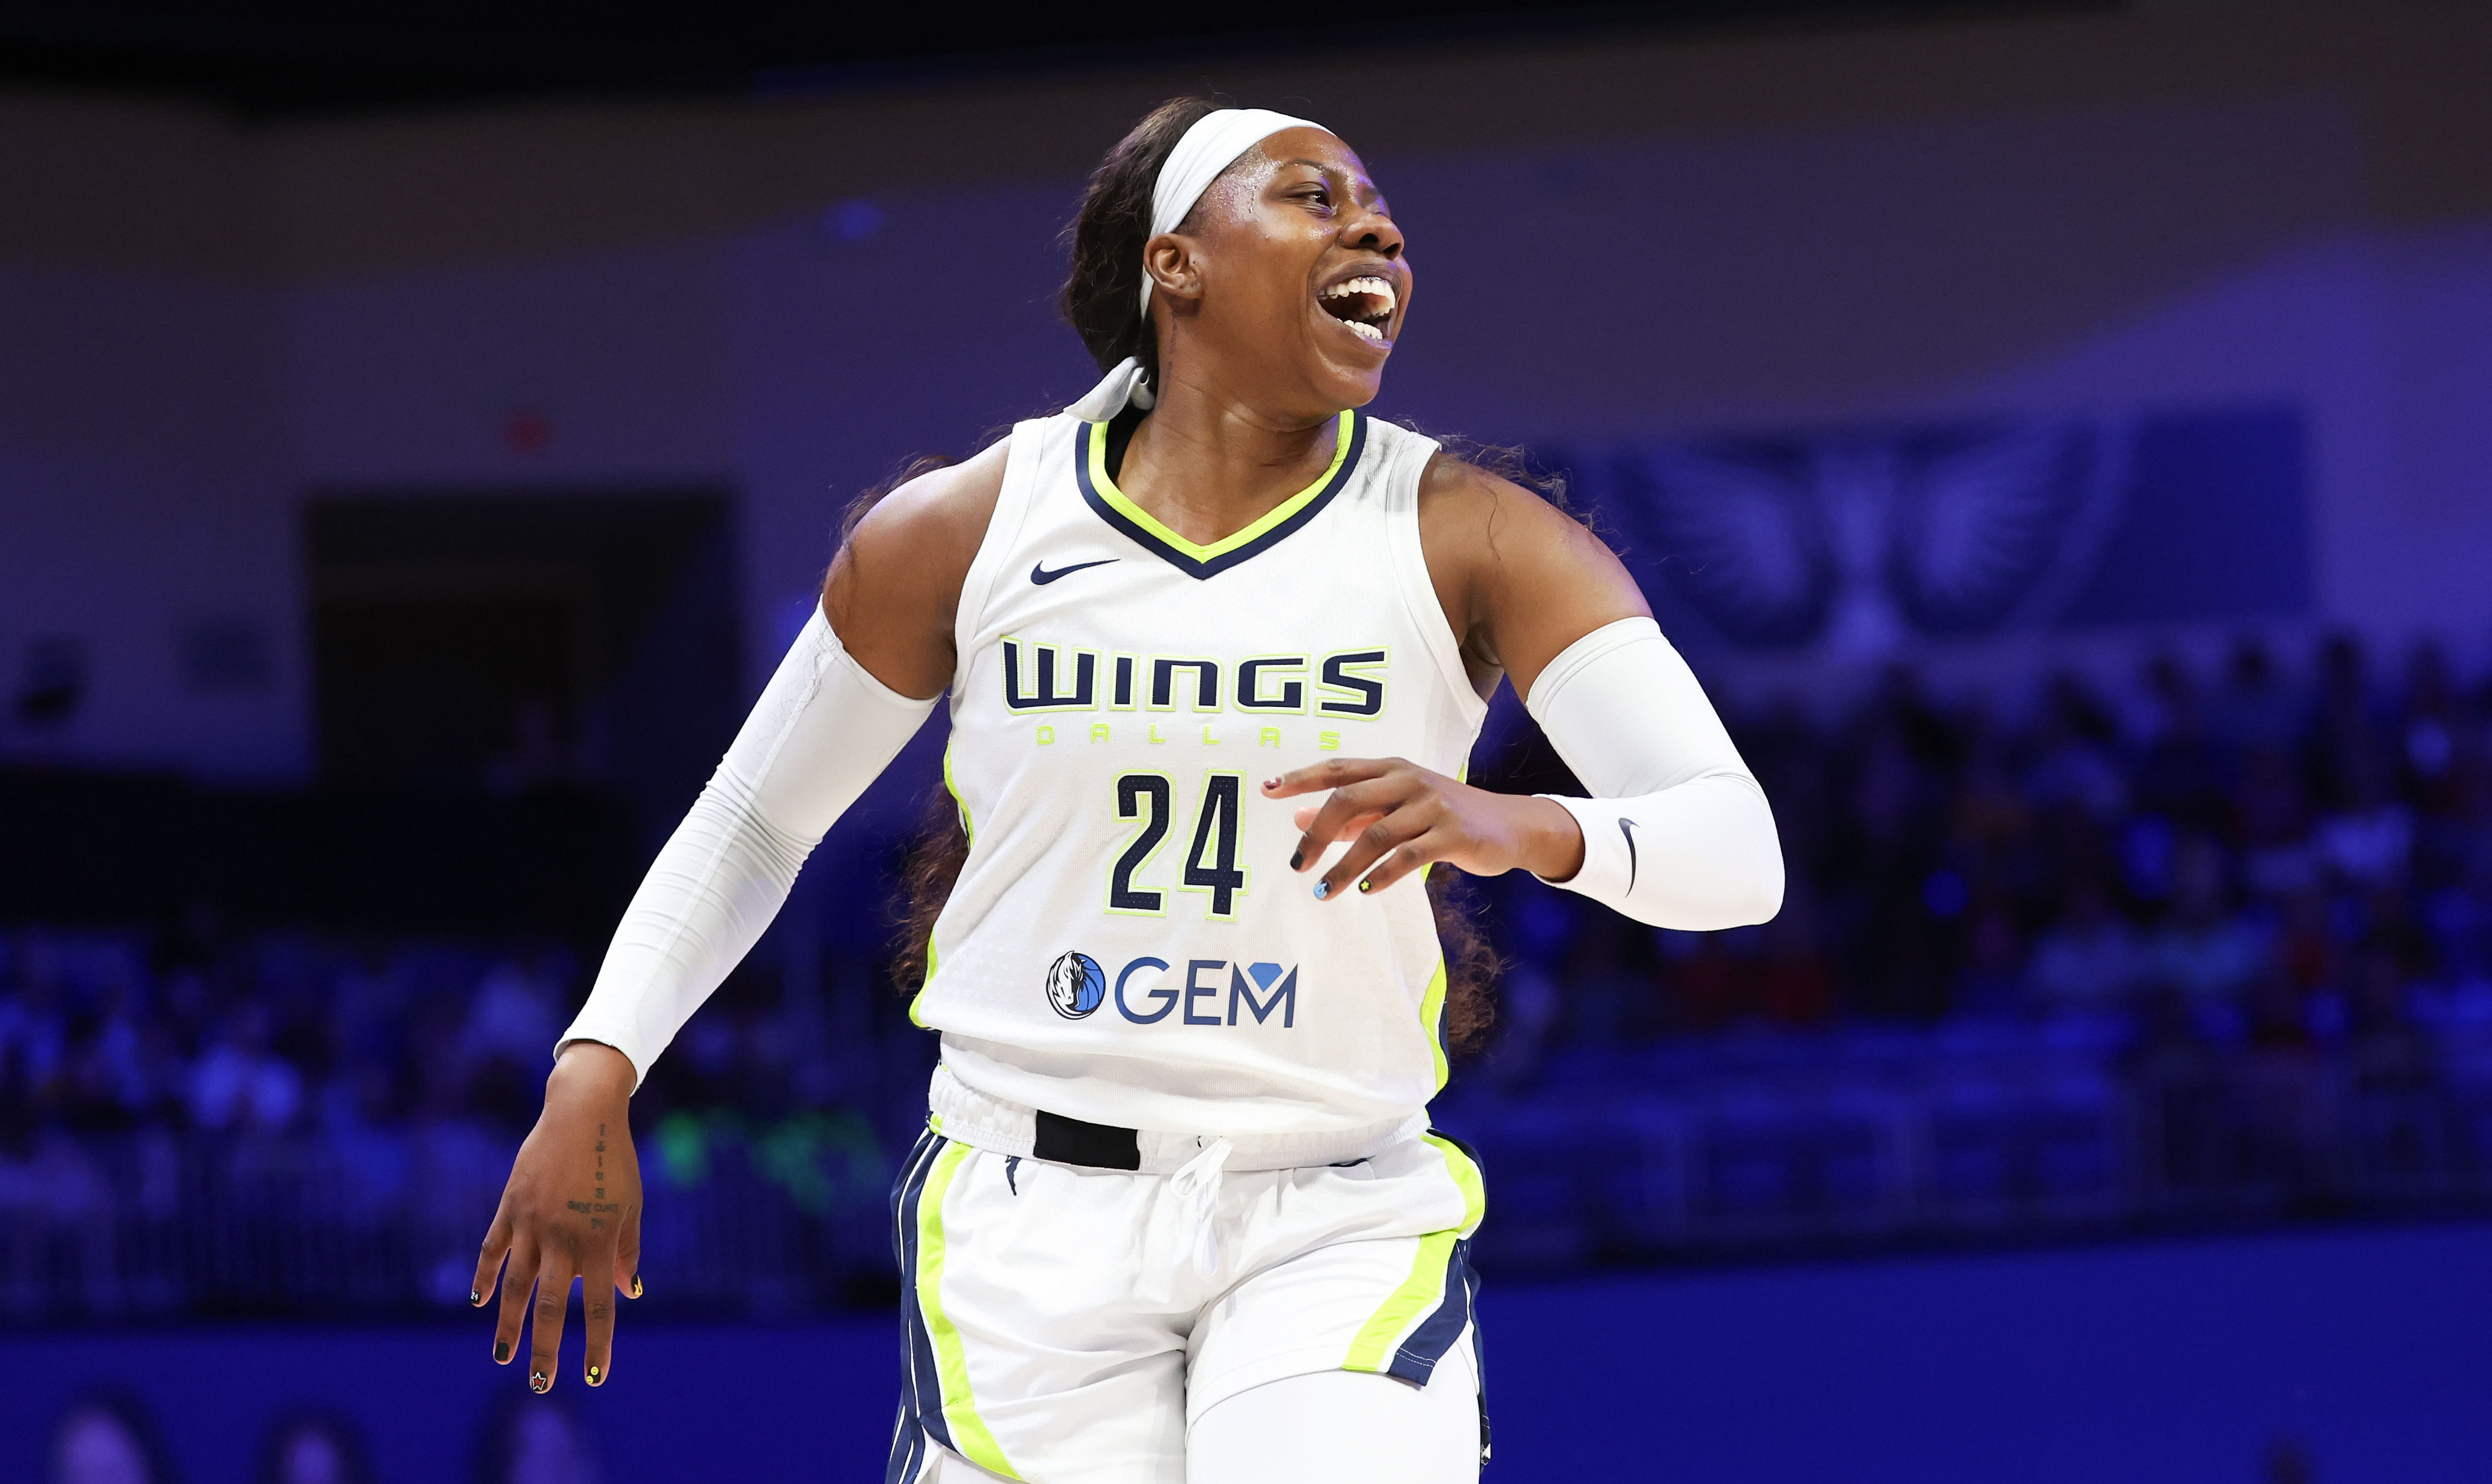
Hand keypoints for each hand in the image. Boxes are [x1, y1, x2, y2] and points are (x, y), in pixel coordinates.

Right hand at [473, 1040, 641, 1391]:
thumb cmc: (615, 1161)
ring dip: (509, 1324)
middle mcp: (562, 1238)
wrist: (581, 1112)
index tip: (594, 1377)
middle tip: (540, 1384)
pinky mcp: (510, 1207)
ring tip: (503, 1357)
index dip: (597, 1343)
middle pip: (550, 1306)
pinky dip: (486, 1276)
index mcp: (598, 1240)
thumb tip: (629, 1294)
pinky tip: (480, 1301)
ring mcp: (531, 1223)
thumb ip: (627, 1251)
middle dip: (544, 1348)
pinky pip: (494, 1249)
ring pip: (516, 1285)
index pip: (598, 1305)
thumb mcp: (631, 1206)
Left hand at [1263, 757, 1584, 898]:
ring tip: (1323, 892)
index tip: (1266, 790)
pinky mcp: (1452, 834)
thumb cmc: (1443, 816)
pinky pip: (1410, 855)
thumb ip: (1351, 815)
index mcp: (1391, 769)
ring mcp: (1432, 805)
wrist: (1509, 825)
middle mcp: (1408, 780)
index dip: (1300, 778)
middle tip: (1297, 866)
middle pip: (1349, 799)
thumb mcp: (1396, 807)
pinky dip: (1384, 874)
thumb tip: (1298, 818)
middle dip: (1317, 835)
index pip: (1337, 769)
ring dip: (1345, 866)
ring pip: (1377, 834)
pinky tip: (1367, 890)